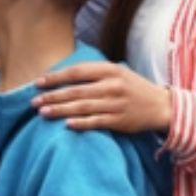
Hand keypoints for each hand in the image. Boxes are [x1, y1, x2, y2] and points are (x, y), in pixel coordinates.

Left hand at [32, 61, 172, 133]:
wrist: (161, 106)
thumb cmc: (133, 88)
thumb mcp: (117, 72)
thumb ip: (94, 72)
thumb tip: (62, 74)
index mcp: (110, 70)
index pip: (77, 72)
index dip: (56, 77)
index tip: (38, 83)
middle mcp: (112, 86)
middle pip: (76, 91)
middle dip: (52, 96)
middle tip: (34, 102)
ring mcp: (116, 104)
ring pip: (82, 107)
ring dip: (60, 110)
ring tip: (43, 113)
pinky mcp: (120, 121)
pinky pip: (96, 122)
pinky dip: (81, 123)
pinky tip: (66, 125)